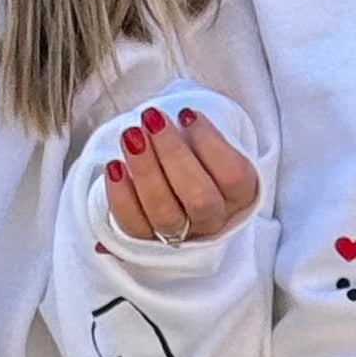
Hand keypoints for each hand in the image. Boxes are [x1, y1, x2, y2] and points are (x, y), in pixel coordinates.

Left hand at [103, 104, 259, 247]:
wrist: (173, 185)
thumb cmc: (194, 155)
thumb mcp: (208, 141)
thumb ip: (201, 132)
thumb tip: (183, 118)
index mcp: (241, 196)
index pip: (234, 176)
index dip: (210, 143)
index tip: (187, 114)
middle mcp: (215, 220)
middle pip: (200, 198)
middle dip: (172, 153)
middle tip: (152, 118)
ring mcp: (182, 236)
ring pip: (165, 214)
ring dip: (145, 170)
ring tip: (131, 135)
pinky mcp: (148, 241)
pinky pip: (133, 226)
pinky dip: (121, 196)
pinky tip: (114, 166)